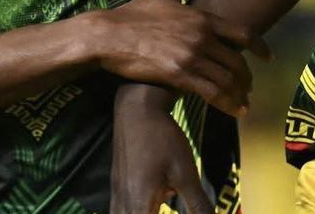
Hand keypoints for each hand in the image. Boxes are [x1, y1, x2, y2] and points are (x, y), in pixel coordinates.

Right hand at [87, 0, 270, 116]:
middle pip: (237, 60)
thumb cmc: (134, 13)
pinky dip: (226, 103)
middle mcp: (201, 36)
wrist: (108, 35)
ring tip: (243, 103)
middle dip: (247, 76)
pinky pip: (211, 93)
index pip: (241, 33)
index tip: (268, 56)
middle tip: (249, 86)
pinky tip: (233, 110)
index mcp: (201, 17)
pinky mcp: (177, 75)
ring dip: (240, 94)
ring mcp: (191, 56)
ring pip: (227, 79)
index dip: (259, 46)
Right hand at [111, 91, 211, 213]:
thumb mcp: (185, 172)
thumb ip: (198, 205)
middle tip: (169, 211)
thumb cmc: (163, 139)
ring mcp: (116, 199)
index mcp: (138, 208)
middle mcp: (122, 208)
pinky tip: (150, 209)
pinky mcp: (117, 190)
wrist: (137, 109)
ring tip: (160, 208)